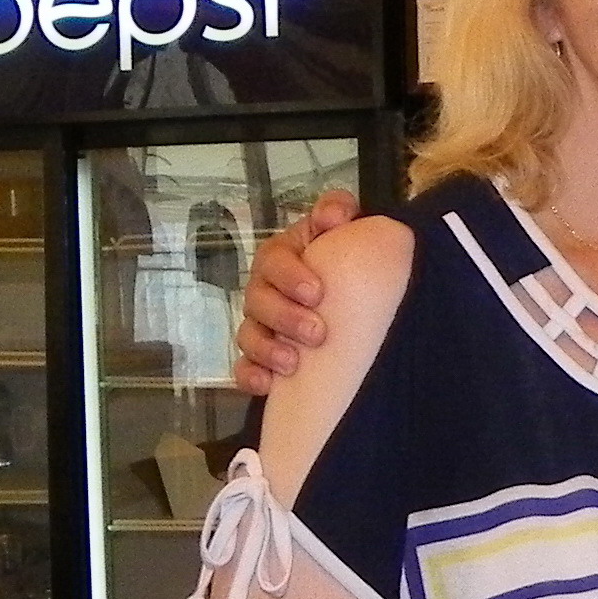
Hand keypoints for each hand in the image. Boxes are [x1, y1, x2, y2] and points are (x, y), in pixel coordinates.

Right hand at [234, 189, 361, 393]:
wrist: (353, 296)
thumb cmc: (341, 262)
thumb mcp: (341, 231)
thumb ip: (337, 212)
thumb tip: (336, 215)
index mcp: (281, 257)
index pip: (273, 259)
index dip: (289, 275)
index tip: (316, 292)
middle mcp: (265, 290)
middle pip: (258, 300)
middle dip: (284, 318)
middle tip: (316, 333)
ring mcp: (260, 325)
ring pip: (248, 335)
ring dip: (267, 349)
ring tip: (292, 364)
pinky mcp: (260, 357)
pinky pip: (243, 368)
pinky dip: (250, 377)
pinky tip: (265, 386)